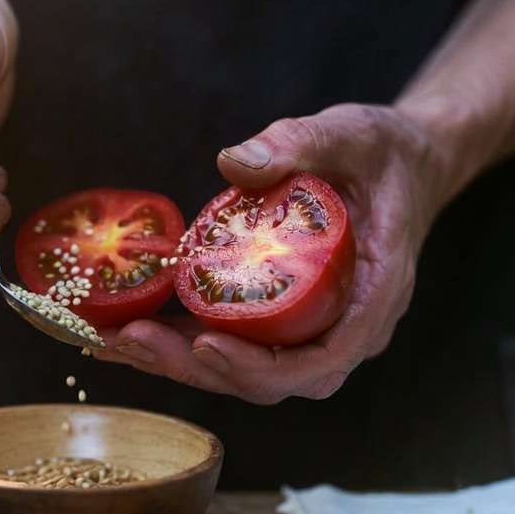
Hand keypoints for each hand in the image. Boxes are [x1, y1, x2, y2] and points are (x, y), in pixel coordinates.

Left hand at [94, 103, 448, 402]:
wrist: (406, 167)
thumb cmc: (385, 153)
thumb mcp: (351, 134)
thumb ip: (299, 143)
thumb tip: (233, 161)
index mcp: (374, 297)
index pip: (319, 360)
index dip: (259, 366)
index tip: (205, 345)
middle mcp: (342, 329)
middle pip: (268, 378)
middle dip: (194, 368)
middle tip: (128, 340)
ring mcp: (312, 331)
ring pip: (243, 371)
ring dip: (175, 362)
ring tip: (108, 340)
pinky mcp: (282, 321)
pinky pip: (232, 344)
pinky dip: (180, 341)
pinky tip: (124, 326)